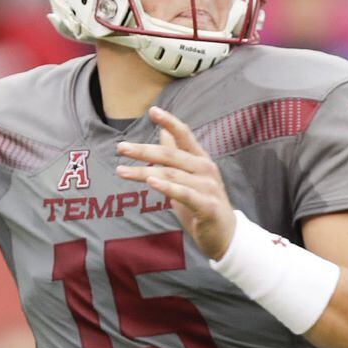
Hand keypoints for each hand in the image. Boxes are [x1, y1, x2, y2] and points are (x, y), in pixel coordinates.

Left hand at [116, 107, 235, 259]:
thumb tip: (162, 133)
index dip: (170, 122)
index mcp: (201, 160)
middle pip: (171, 155)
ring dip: (143, 172)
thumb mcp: (188, 177)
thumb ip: (176, 156)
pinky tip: (151, 182)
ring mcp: (207, 187)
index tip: (152, 110)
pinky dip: (167, 187)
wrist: (226, 236)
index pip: (185, 135)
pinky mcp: (206, 206)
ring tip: (121, 171)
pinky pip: (184, 194)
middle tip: (121, 147)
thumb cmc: (202, 204)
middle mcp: (205, 169)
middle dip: (144, 150)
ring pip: (171, 174)